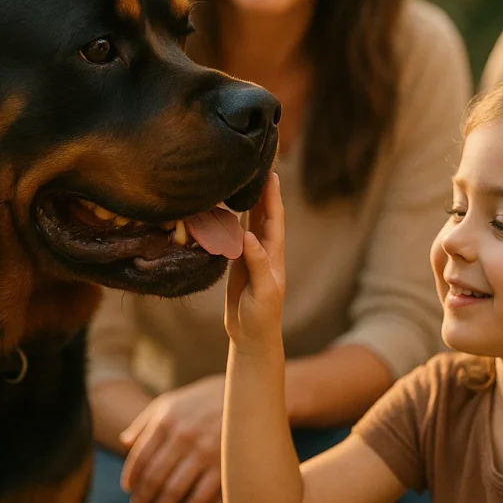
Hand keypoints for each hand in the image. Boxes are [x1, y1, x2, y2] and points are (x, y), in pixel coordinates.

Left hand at [119, 374, 224, 502]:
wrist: (246, 396)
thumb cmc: (202, 401)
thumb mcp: (171, 403)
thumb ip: (145, 422)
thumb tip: (123, 443)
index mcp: (167, 420)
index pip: (141, 457)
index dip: (132, 478)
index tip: (129, 492)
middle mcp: (183, 436)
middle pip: (154, 477)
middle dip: (142, 500)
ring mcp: (204, 452)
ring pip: (173, 491)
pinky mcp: (224, 466)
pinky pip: (200, 497)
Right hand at [225, 173, 285, 352]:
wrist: (252, 336)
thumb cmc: (262, 316)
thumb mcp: (262, 291)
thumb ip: (257, 264)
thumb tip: (249, 235)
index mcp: (273, 255)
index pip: (274, 220)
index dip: (272, 197)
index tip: (271, 174)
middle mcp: (264, 251)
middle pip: (264, 214)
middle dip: (262, 191)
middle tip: (259, 166)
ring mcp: (251, 256)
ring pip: (251, 222)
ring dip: (250, 201)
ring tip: (244, 179)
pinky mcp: (239, 263)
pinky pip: (236, 236)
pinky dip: (233, 220)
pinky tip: (227, 209)